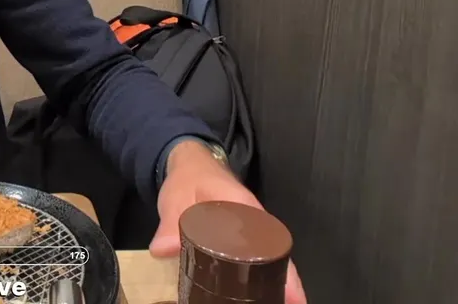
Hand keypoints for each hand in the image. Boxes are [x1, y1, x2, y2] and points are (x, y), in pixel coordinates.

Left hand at [151, 141, 306, 303]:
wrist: (190, 167)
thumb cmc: (189, 178)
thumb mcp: (176, 197)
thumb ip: (171, 222)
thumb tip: (163, 250)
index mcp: (247, 211)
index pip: (273, 245)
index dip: (285, 274)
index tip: (293, 298)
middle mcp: (256, 224)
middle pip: (276, 260)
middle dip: (283, 285)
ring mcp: (250, 234)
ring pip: (266, 262)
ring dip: (271, 284)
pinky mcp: (240, 242)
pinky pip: (252, 262)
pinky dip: (254, 280)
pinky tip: (249, 298)